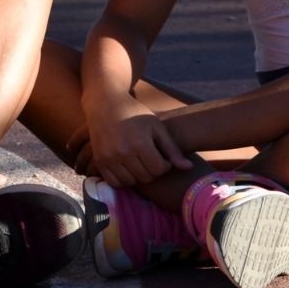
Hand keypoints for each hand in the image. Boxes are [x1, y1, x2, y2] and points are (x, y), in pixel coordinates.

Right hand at [73, 96, 191, 188]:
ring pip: (131, 182)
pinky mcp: (100, 161)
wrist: (105, 105)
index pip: (159, 169)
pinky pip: (115, 182)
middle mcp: (123, 152)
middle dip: (152, 170)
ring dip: (138, 175)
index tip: (162, 156)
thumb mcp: (157, 127)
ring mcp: (109, 158)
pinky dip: (123, 179)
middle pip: (146, 177)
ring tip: (139, 162)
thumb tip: (189, 168)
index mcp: (140, 143)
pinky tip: (127, 167)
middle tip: (151, 158)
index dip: (165, 165)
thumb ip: (172, 149)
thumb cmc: (135, 114)